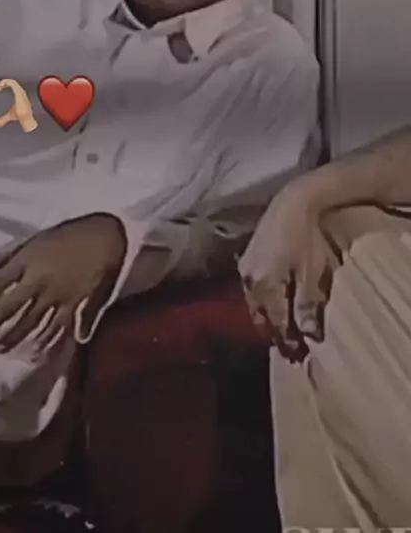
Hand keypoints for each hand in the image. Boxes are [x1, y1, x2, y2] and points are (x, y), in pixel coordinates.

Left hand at [0, 78, 37, 132]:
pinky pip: (12, 83)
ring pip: (12, 81)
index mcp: (19, 95)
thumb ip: (3, 119)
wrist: (26, 118)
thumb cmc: (21, 116)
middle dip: (4, 82)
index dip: (5, 84)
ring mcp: (20, 91)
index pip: (12, 85)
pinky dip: (5, 82)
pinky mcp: (19, 91)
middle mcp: (20, 91)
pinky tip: (0, 87)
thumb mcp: (9, 116)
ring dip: (4, 82)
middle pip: (12, 82)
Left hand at [0, 214, 126, 354]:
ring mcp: (58, 296)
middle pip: (11, 308)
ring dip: (15, 337)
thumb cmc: (71, 233)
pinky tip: (38, 353)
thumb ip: (13, 252)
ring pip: (32, 322)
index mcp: (28, 262)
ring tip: (1, 350)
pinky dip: (48, 342)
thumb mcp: (38, 237)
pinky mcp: (75, 305)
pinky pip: (59, 327)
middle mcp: (39, 282)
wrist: (106, 235)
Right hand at [238, 181, 341, 360]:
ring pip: (254, 302)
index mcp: (263, 287)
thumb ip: (306, 306)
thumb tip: (307, 335)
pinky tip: (274, 298)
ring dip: (267, 315)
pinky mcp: (247, 255)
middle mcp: (248, 280)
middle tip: (290, 347)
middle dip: (274, 333)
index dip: (287, 342)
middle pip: (261, 316)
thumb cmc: (307, 237)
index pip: (275, 324)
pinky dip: (263, 298)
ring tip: (281, 325)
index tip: (299, 356)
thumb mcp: (312, 274)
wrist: (295, 200)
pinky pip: (253, 286)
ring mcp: (245, 267)